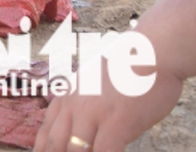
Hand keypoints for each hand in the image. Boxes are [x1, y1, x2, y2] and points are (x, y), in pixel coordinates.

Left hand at [32, 72, 185, 151]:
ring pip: (75, 151)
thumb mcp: (92, 82)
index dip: (43, 150)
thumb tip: (81, 123)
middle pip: (55, 144)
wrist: (152, 53)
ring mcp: (94, 114)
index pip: (45, 131)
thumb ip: (82, 102)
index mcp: (66, 96)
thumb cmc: (128, 69)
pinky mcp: (117, 122)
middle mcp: (74, 105)